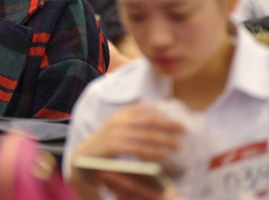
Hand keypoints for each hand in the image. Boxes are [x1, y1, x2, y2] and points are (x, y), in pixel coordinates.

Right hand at [70, 103, 184, 199]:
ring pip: (145, 135)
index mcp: (120, 114)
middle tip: (184, 130)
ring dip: (164, 139)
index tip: (178, 118)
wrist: (84, 157)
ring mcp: (115, 133)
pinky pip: (139, 149)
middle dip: (168, 124)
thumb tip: (157, 119)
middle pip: (148, 120)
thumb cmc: (105, 145)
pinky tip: (164, 157)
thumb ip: (133, 123)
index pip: (145, 110)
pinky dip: (153, 152)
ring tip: (177, 145)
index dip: (163, 113)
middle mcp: (118, 120)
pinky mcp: (114, 146)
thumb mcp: (117, 129)